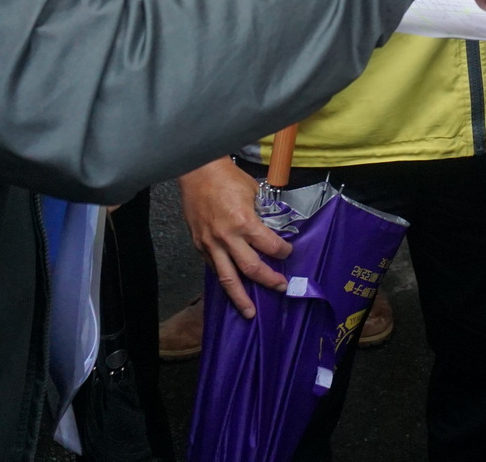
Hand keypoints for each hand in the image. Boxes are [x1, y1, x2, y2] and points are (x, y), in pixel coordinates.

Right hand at [179, 157, 291, 318]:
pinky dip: (224, 280)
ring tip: (249, 312)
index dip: (283, 251)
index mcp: (244, 222)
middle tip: (281, 287)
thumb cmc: (227, 178)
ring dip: (240, 298)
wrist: (197, 172)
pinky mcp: (199, 246)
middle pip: (251, 269)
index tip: (288, 252)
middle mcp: (227, 238)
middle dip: (269, 280)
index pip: (270, 246)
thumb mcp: (253, 191)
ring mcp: (211, 244)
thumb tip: (273, 228)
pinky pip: (214, 268)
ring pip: (227, 278)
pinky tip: (231, 288)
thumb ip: (262, 213)